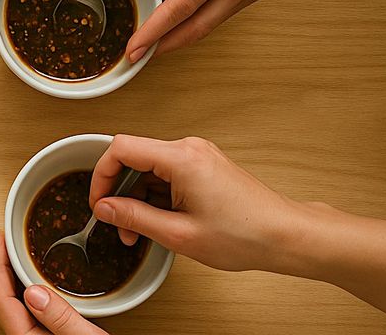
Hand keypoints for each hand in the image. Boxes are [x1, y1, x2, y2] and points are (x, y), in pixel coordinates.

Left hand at [0, 230, 105, 333]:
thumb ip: (60, 319)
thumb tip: (32, 291)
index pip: (2, 299)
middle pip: (5, 300)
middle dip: (1, 267)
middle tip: (2, 239)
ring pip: (18, 306)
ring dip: (14, 277)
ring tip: (15, 252)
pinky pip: (32, 312)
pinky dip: (31, 290)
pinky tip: (38, 280)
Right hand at [89, 135, 292, 271]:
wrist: (287, 236)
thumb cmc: (246, 235)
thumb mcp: (179, 234)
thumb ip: (134, 217)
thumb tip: (104, 207)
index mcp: (181, 158)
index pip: (121, 148)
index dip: (101, 175)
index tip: (98, 201)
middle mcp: (188, 148)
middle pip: (133, 158)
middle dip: (120, 193)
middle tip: (118, 224)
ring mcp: (197, 156)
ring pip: (148, 169)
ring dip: (138, 199)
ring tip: (139, 231)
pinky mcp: (203, 166)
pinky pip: (166, 175)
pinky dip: (156, 197)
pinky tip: (159, 222)